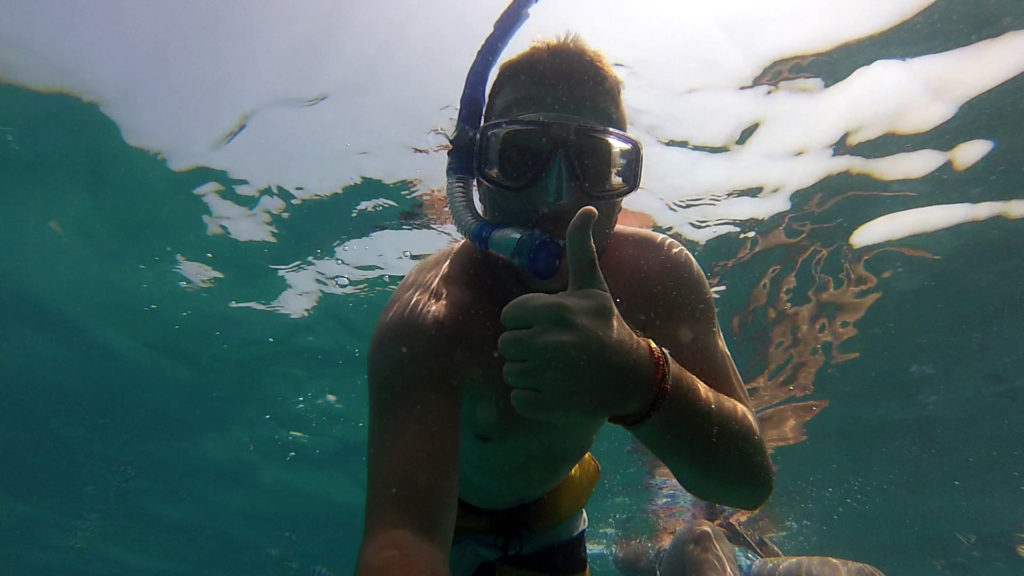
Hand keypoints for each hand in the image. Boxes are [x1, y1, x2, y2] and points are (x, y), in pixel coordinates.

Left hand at [498, 207, 650, 420]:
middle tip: (552, 349)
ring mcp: (548, 376)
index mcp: (552, 311)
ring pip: (509, 372)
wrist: (631, 376)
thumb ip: (580, 247)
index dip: (524, 321)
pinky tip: (554, 390)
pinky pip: (517, 399)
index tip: (547, 325)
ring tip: (554, 369)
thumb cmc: (605, 325)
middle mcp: (548, 343)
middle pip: (506, 345)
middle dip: (524, 348)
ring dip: (527, 373)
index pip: (508, 317)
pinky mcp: (547, 404)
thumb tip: (587, 207)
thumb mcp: (592, 285)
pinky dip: (532, 398)